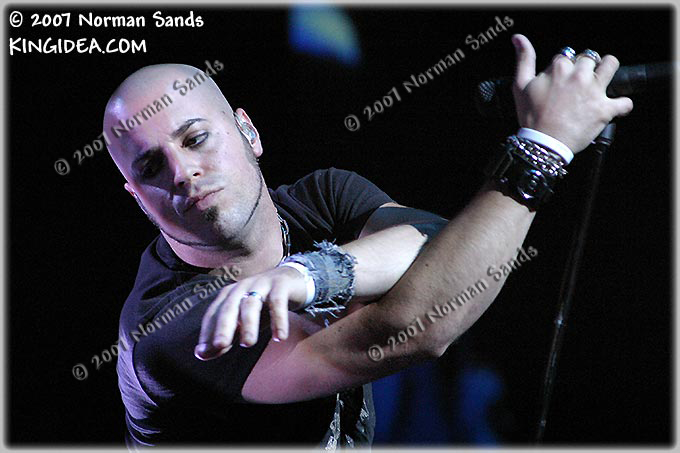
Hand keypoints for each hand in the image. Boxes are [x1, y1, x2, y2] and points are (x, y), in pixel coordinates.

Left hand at [194, 266, 307, 360]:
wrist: (292, 280)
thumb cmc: (264, 305)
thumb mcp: (244, 322)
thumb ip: (226, 337)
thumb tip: (201, 355)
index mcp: (229, 295)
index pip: (214, 314)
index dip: (207, 332)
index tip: (203, 353)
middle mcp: (241, 288)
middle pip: (229, 307)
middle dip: (223, 326)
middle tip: (219, 345)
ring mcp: (261, 284)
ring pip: (251, 303)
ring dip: (248, 324)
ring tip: (248, 344)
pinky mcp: (281, 285)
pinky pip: (278, 302)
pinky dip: (278, 319)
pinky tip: (280, 337)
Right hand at [511, 34, 633, 153]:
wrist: (543, 143)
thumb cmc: (530, 116)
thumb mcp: (520, 86)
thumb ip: (523, 59)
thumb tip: (518, 38)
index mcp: (559, 67)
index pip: (567, 55)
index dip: (564, 66)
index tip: (560, 79)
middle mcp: (579, 75)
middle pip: (590, 58)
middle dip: (586, 67)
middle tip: (579, 81)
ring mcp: (594, 91)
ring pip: (611, 65)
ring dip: (609, 69)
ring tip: (602, 80)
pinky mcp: (604, 109)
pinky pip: (624, 103)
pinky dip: (622, 106)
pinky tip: (615, 108)